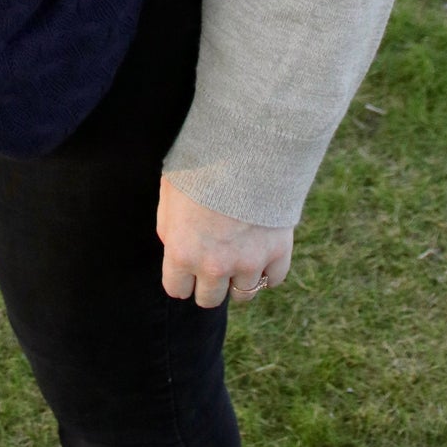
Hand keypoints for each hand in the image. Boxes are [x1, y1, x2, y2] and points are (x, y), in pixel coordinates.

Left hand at [156, 174, 293, 308]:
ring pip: (244, 294)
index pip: (177, 290)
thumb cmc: (200, 165)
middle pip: (210, 299)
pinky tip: (262, 252)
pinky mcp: (277, 252)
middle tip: (213, 261)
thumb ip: (168, 228)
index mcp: (182, 252)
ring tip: (239, 255)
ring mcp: (248, 262)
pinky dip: (268, 271)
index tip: (187, 265)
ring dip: (239, 278)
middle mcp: (214, 266)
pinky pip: (273, 280)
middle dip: (209, 283)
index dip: (181, 276)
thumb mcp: (170, 194)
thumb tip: (172, 247)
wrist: (244, 146)